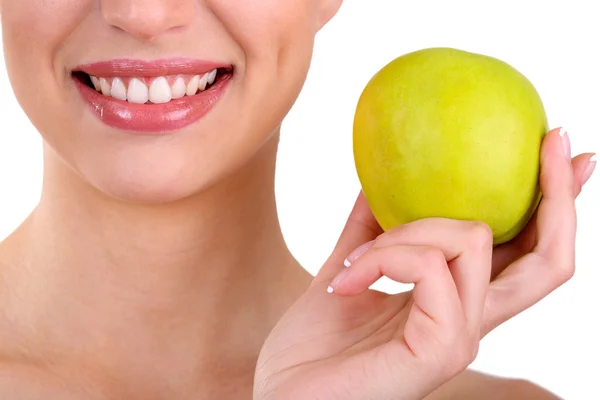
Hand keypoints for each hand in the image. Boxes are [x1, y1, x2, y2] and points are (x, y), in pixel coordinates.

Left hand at [254, 128, 594, 399]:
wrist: (282, 398)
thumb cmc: (311, 348)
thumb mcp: (344, 271)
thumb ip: (367, 231)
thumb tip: (379, 179)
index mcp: (454, 302)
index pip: (527, 253)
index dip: (555, 201)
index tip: (560, 145)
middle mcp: (470, 320)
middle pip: (548, 258)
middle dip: (556, 193)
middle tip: (554, 141)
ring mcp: (460, 338)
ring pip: (474, 241)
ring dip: (405, 230)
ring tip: (355, 262)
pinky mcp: (439, 350)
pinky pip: (431, 268)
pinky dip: (386, 255)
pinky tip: (346, 279)